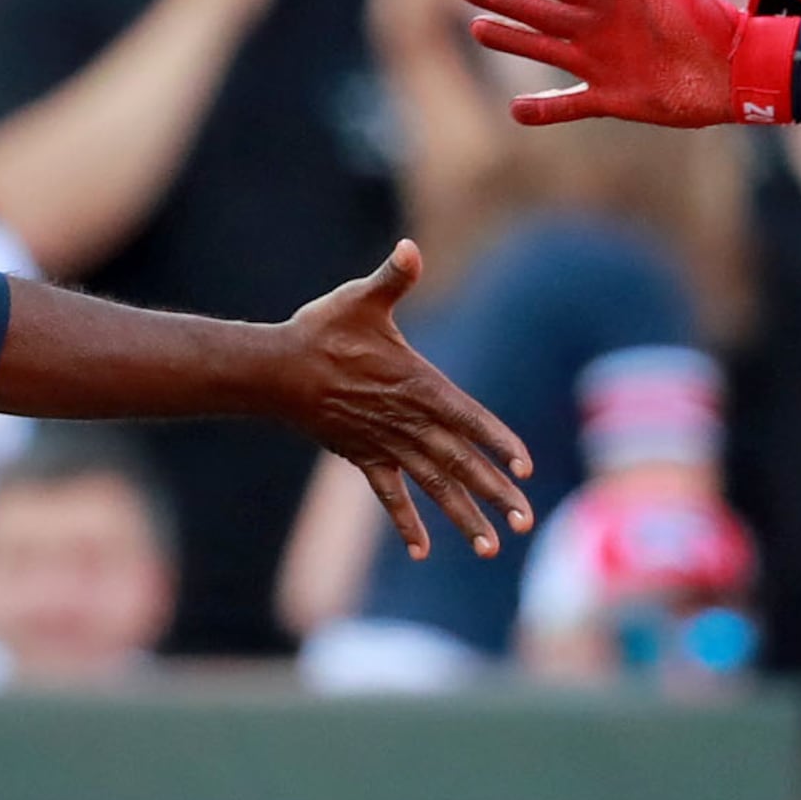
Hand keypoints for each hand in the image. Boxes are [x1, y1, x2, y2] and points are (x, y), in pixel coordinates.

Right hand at [277, 241, 533, 558]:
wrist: (274, 371)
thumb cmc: (322, 331)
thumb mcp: (361, 299)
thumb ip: (393, 277)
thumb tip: (409, 249)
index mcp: (417, 386)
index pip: (469, 418)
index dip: (498, 442)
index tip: (525, 467)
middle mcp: (407, 422)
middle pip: (460, 463)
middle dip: (495, 493)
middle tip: (526, 522)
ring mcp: (385, 444)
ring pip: (432, 486)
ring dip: (462, 517)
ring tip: (490, 548)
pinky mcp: (363, 456)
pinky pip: (389, 495)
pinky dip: (406, 521)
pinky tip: (420, 549)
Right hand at [458, 0, 800, 125]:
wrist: (735, 71)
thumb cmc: (704, 18)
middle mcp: (601, 27)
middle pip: (539, 10)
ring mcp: (604, 63)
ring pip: (545, 49)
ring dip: (512, 39)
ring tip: (477, 29)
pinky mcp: (613, 99)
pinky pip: (569, 103)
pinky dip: (543, 108)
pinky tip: (516, 108)